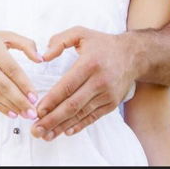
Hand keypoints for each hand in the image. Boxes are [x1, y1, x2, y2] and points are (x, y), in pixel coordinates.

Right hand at [0, 29, 42, 118]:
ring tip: (26, 114)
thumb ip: (25, 44)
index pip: (11, 68)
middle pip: (3, 85)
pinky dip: (0, 108)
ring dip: (12, 106)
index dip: (24, 84)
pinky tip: (12, 113)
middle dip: (19, 100)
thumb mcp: (5, 35)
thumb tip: (40, 59)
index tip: (35, 96)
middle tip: (33, 112)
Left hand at [31, 26, 136, 140]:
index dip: (51, 101)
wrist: (133, 55)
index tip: (37, 111)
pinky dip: (78, 126)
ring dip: (62, 126)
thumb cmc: (102, 44)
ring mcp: (107, 95)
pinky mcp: (111, 103)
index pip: (67, 86)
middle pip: (72, 105)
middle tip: (36, 129)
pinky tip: (65, 132)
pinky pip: (92, 117)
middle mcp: (99, 81)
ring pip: (81, 114)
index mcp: (89, 64)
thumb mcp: (80, 33)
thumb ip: (59, 40)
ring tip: (46, 135)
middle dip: (52, 119)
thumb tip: (44, 56)